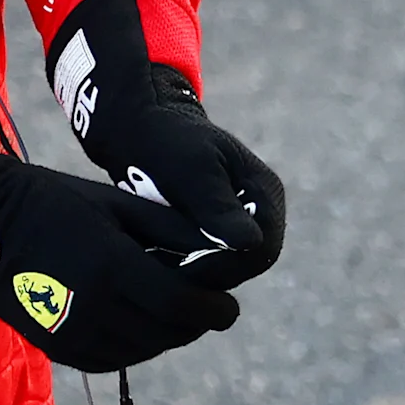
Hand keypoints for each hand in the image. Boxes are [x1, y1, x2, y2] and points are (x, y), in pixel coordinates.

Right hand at [0, 90, 237, 371]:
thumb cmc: (53, 200)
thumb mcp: (115, 203)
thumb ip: (169, 228)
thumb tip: (219, 247)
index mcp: (114, 266)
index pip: (185, 307)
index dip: (216, 311)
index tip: (228, 306)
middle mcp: (96, 308)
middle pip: (169, 334)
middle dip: (195, 322)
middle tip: (204, 306)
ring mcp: (73, 333)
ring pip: (143, 351)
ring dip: (165, 335)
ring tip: (168, 310)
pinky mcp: (57, 347)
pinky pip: (111, 358)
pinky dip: (133, 345)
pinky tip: (134, 321)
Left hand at [48, 0, 285, 289]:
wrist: (139, 129)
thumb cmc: (165, 141)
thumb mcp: (191, 171)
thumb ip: (218, 207)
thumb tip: (251, 243)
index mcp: (264, 191)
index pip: (264, 249)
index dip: (229, 266)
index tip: (187, 268)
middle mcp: (260, 209)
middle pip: (249, 263)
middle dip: (211, 271)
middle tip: (167, 274)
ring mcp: (241, 220)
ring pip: (229, 267)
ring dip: (199, 271)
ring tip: (161, 266)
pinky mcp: (218, 230)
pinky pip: (212, 261)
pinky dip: (190, 265)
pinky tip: (160, 262)